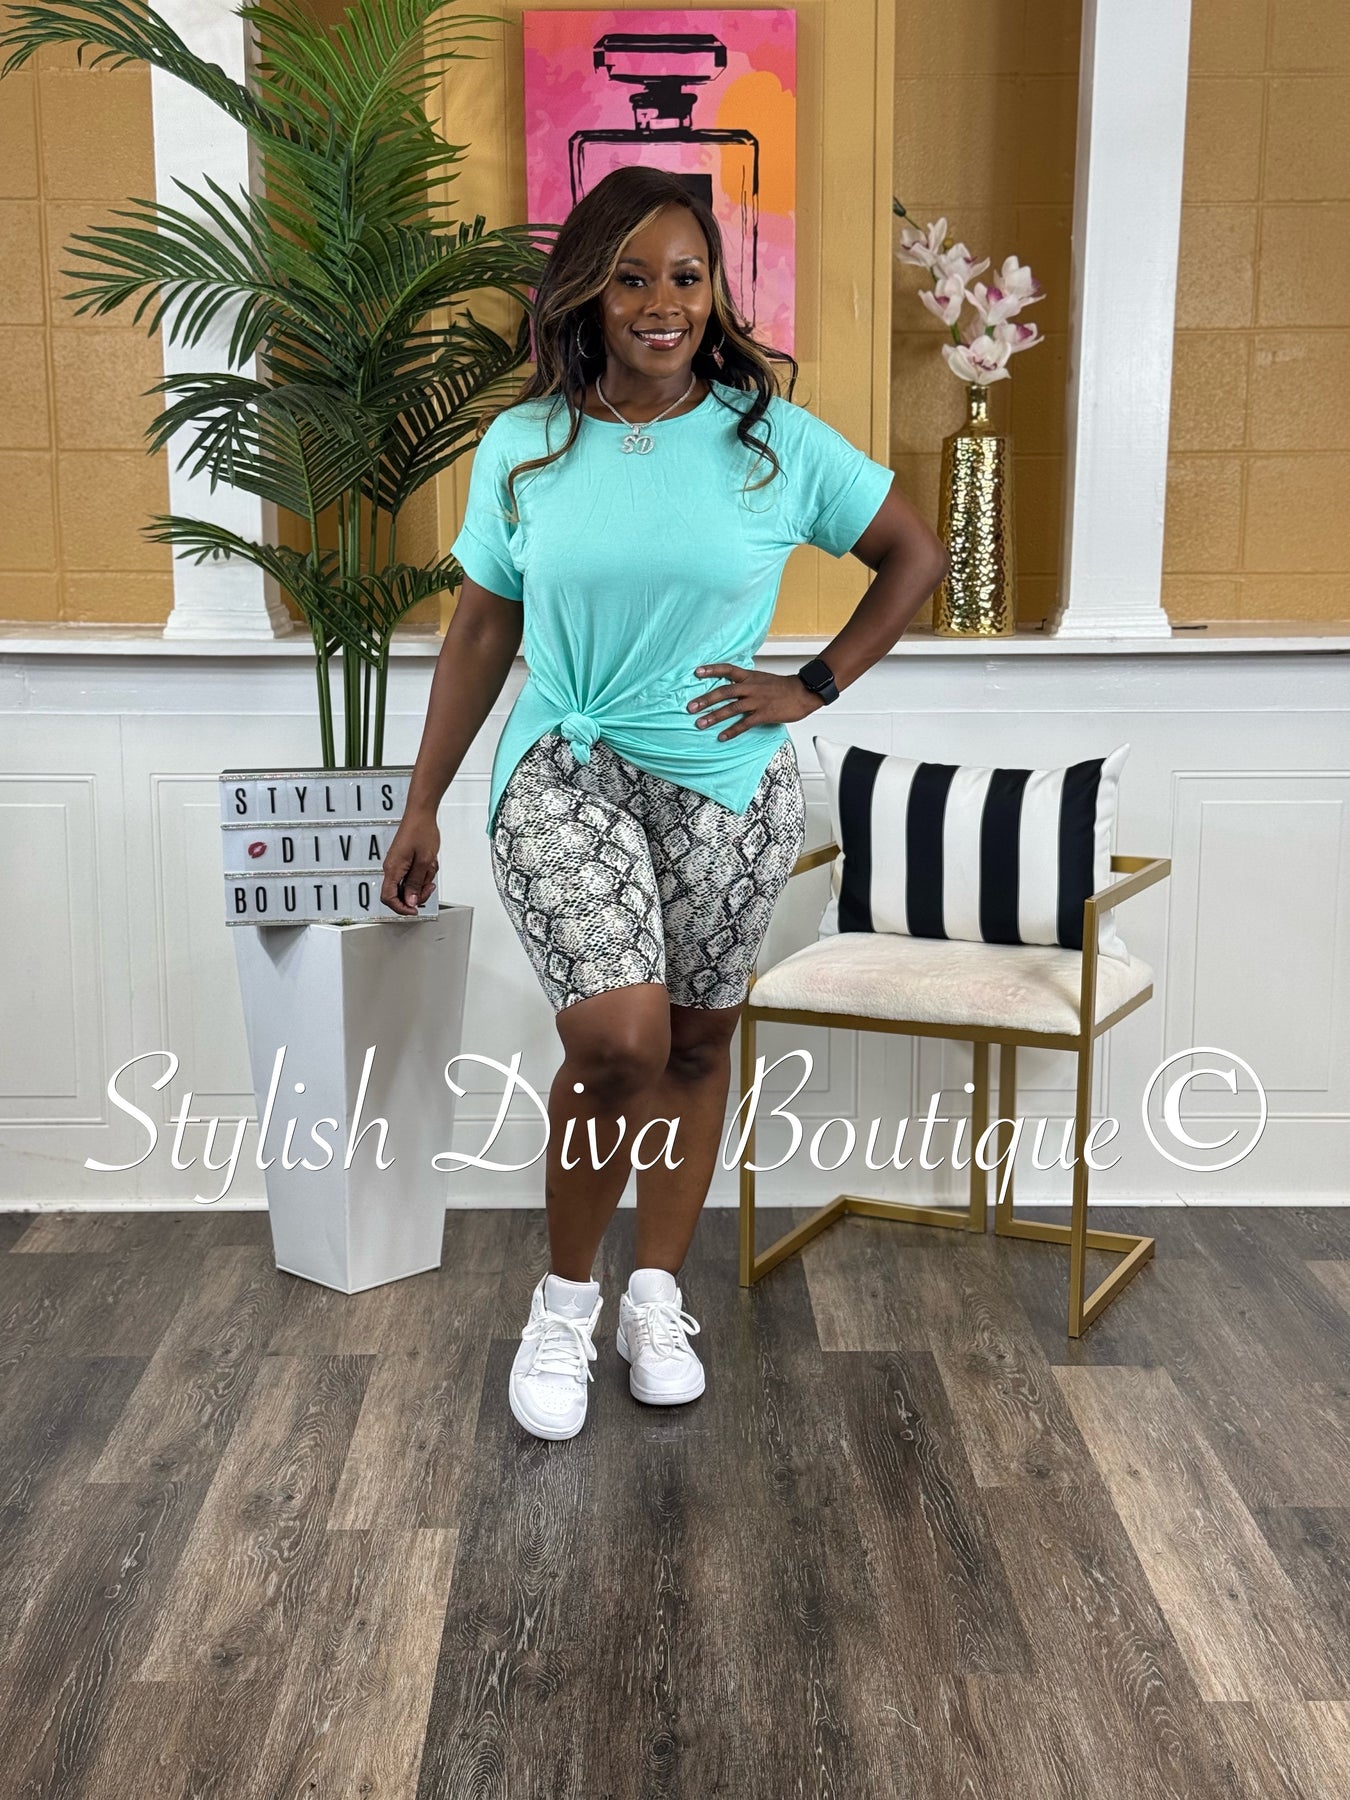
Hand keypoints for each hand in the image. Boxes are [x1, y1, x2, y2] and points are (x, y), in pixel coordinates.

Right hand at [381, 808, 439, 915]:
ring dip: (422, 881)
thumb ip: (416, 883)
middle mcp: (391, 868)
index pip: (389, 898)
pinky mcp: (402, 861)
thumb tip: (411, 901)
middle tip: (429, 886)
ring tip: (430, 866)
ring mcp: (397, 865)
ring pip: (408, 885)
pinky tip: (429, 864)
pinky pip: (411, 875)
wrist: (421, 814)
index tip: (414, 911)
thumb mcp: (424, 862)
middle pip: (400, 894)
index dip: (401, 908)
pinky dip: (422, 873)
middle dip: (417, 893)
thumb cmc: (421, 831)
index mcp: (393, 869)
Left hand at [687, 663, 823, 740]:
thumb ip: (747, 682)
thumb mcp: (762, 679)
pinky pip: (744, 724)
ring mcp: (757, 701)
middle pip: (724, 691)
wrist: (803, 692)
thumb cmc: (784, 687)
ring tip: (700, 723)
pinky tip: (722, 737)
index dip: (712, 670)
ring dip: (714, 716)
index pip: (727, 669)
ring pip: (731, 708)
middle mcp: (751, 687)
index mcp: (750, 677)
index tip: (696, 672)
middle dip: (705, 699)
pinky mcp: (763, 714)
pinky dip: (732, 731)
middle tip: (690, 707)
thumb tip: (733, 688)